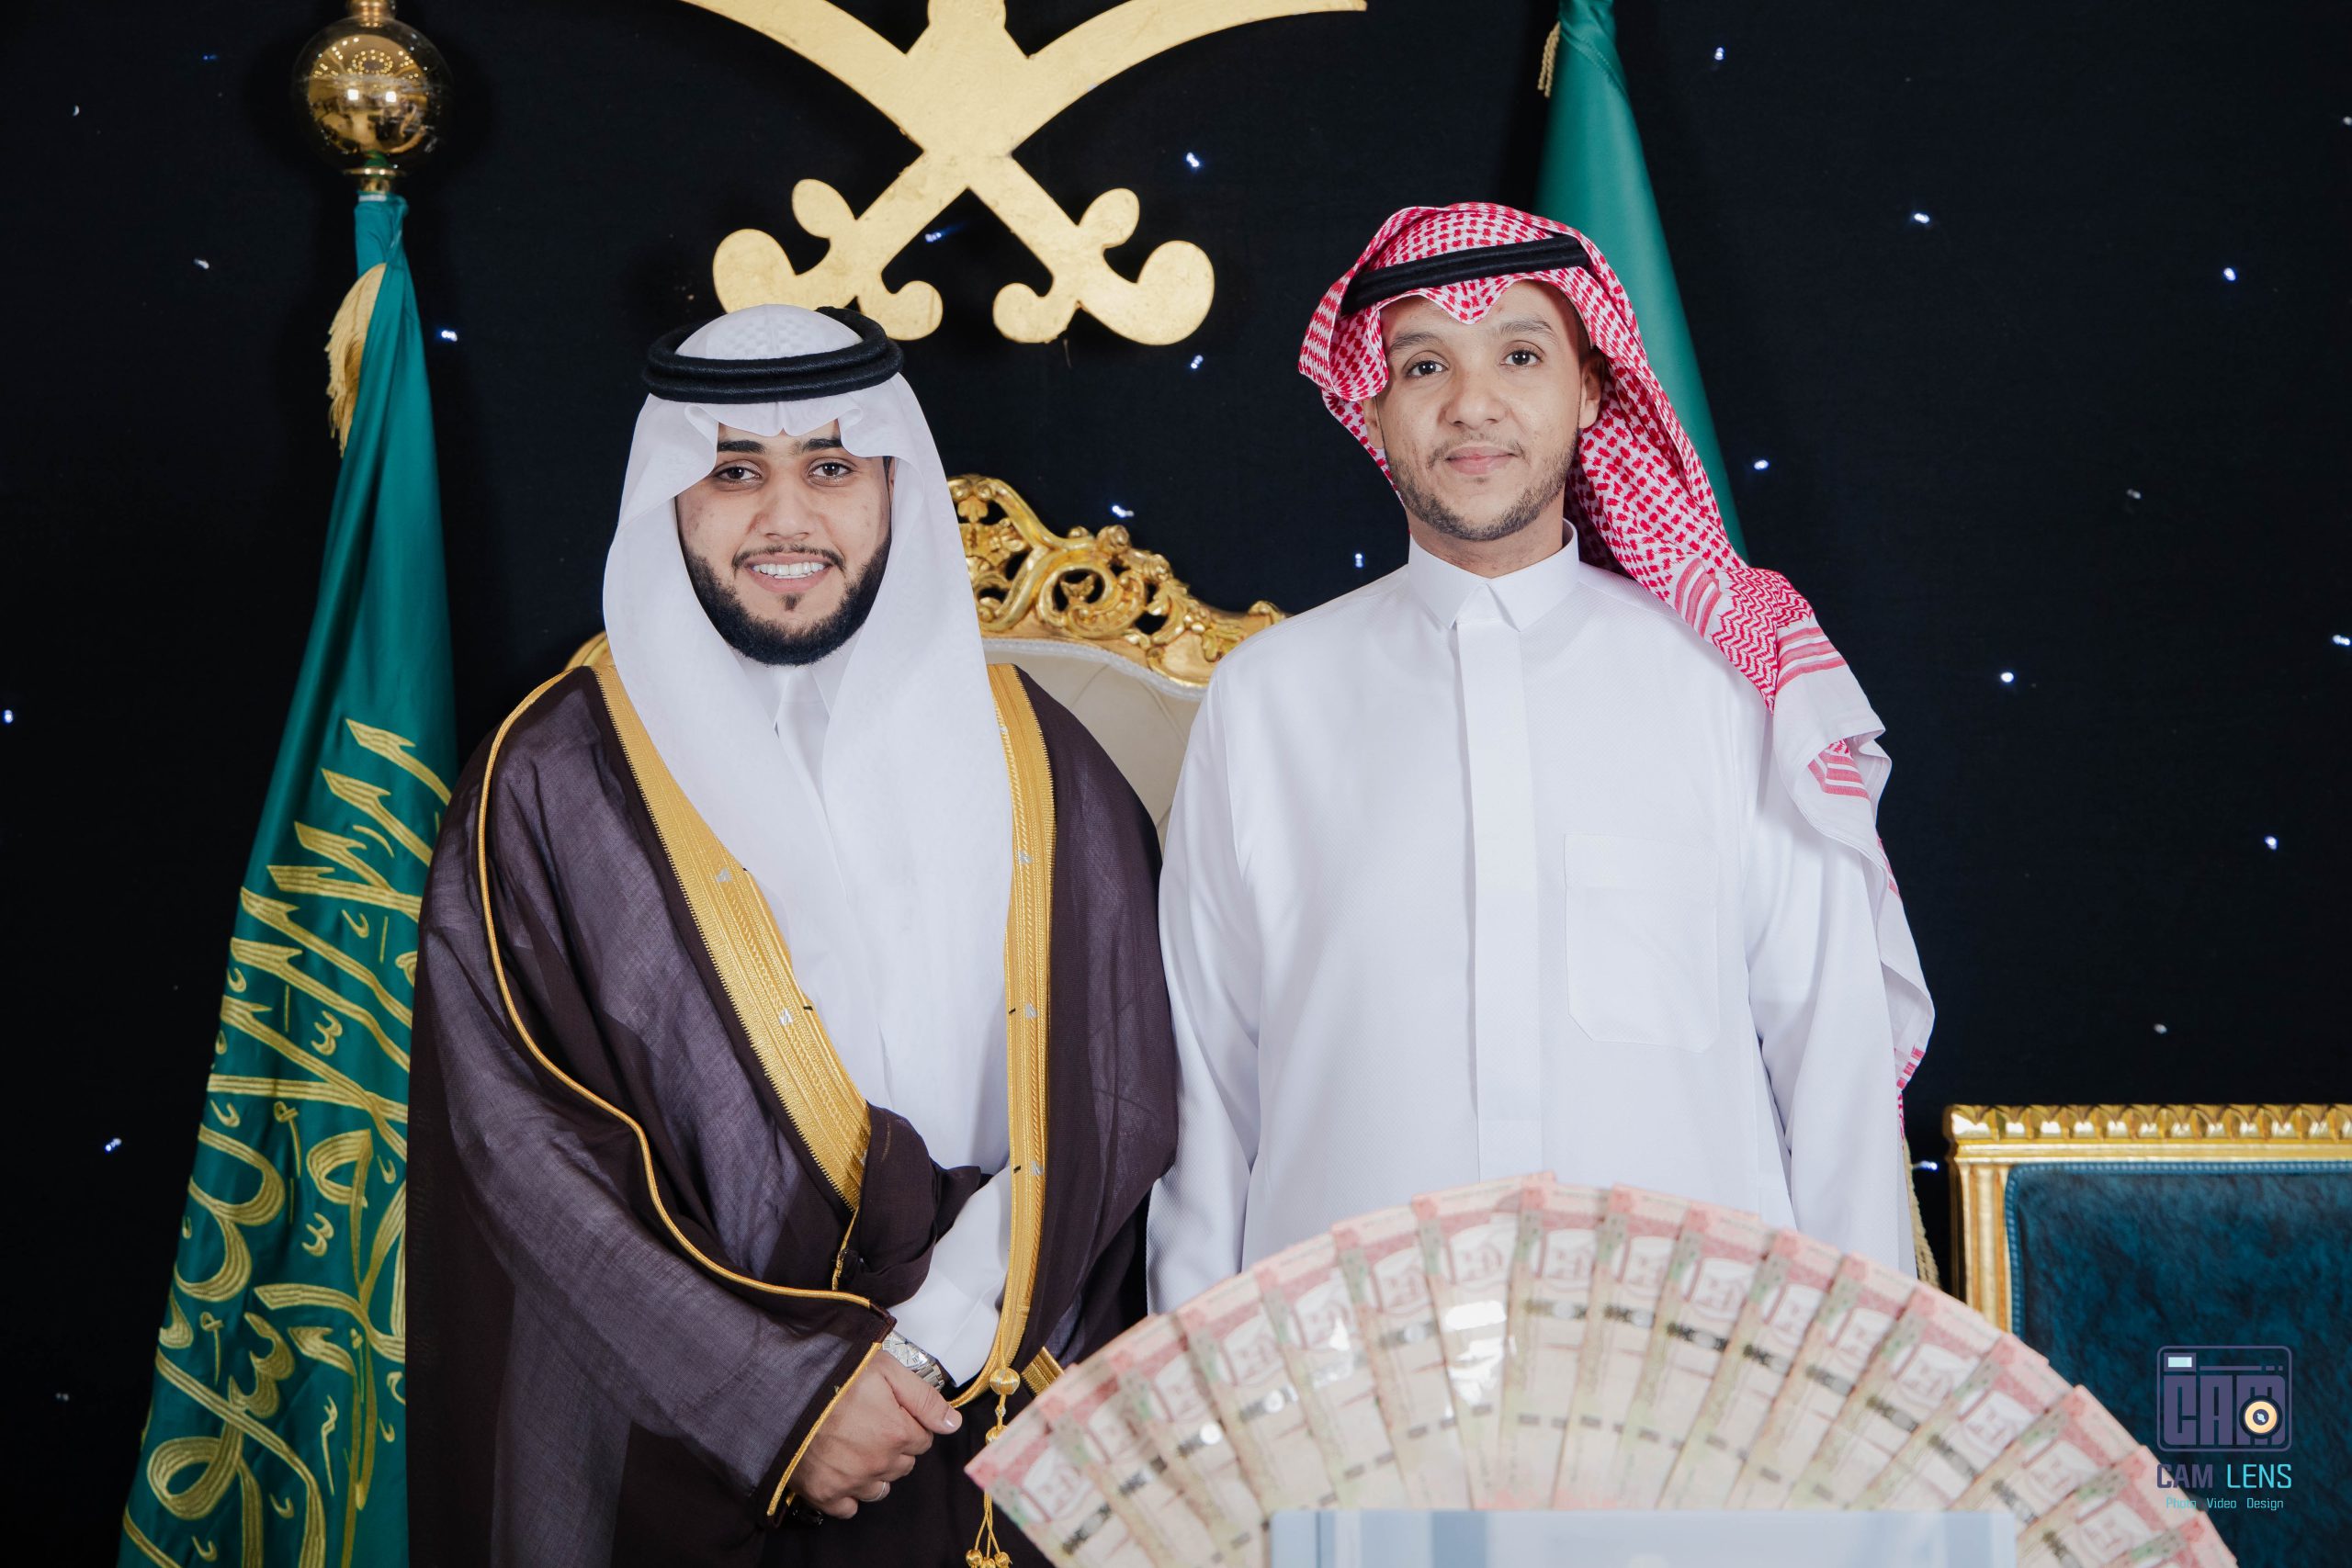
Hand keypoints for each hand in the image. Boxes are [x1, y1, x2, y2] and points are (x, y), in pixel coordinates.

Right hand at [793, 1350, 962, 1519]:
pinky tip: (840, 1469)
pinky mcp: (825, 1494)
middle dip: (894, 1447)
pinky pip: (849, 1507)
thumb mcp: (886, 1370)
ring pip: (880, 1488)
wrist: (782, 1393)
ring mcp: (851, 1481)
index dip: (908, 1423)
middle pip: (903, 1464)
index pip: (923, 1439)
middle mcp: (878, 1463)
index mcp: (897, 1433)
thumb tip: (953, 1423)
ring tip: (854, 1445)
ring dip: (875, 1471)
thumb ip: (924, 1398)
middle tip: (869, 1424)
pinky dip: (848, 1492)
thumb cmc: (834, 1376)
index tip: (890, 1411)